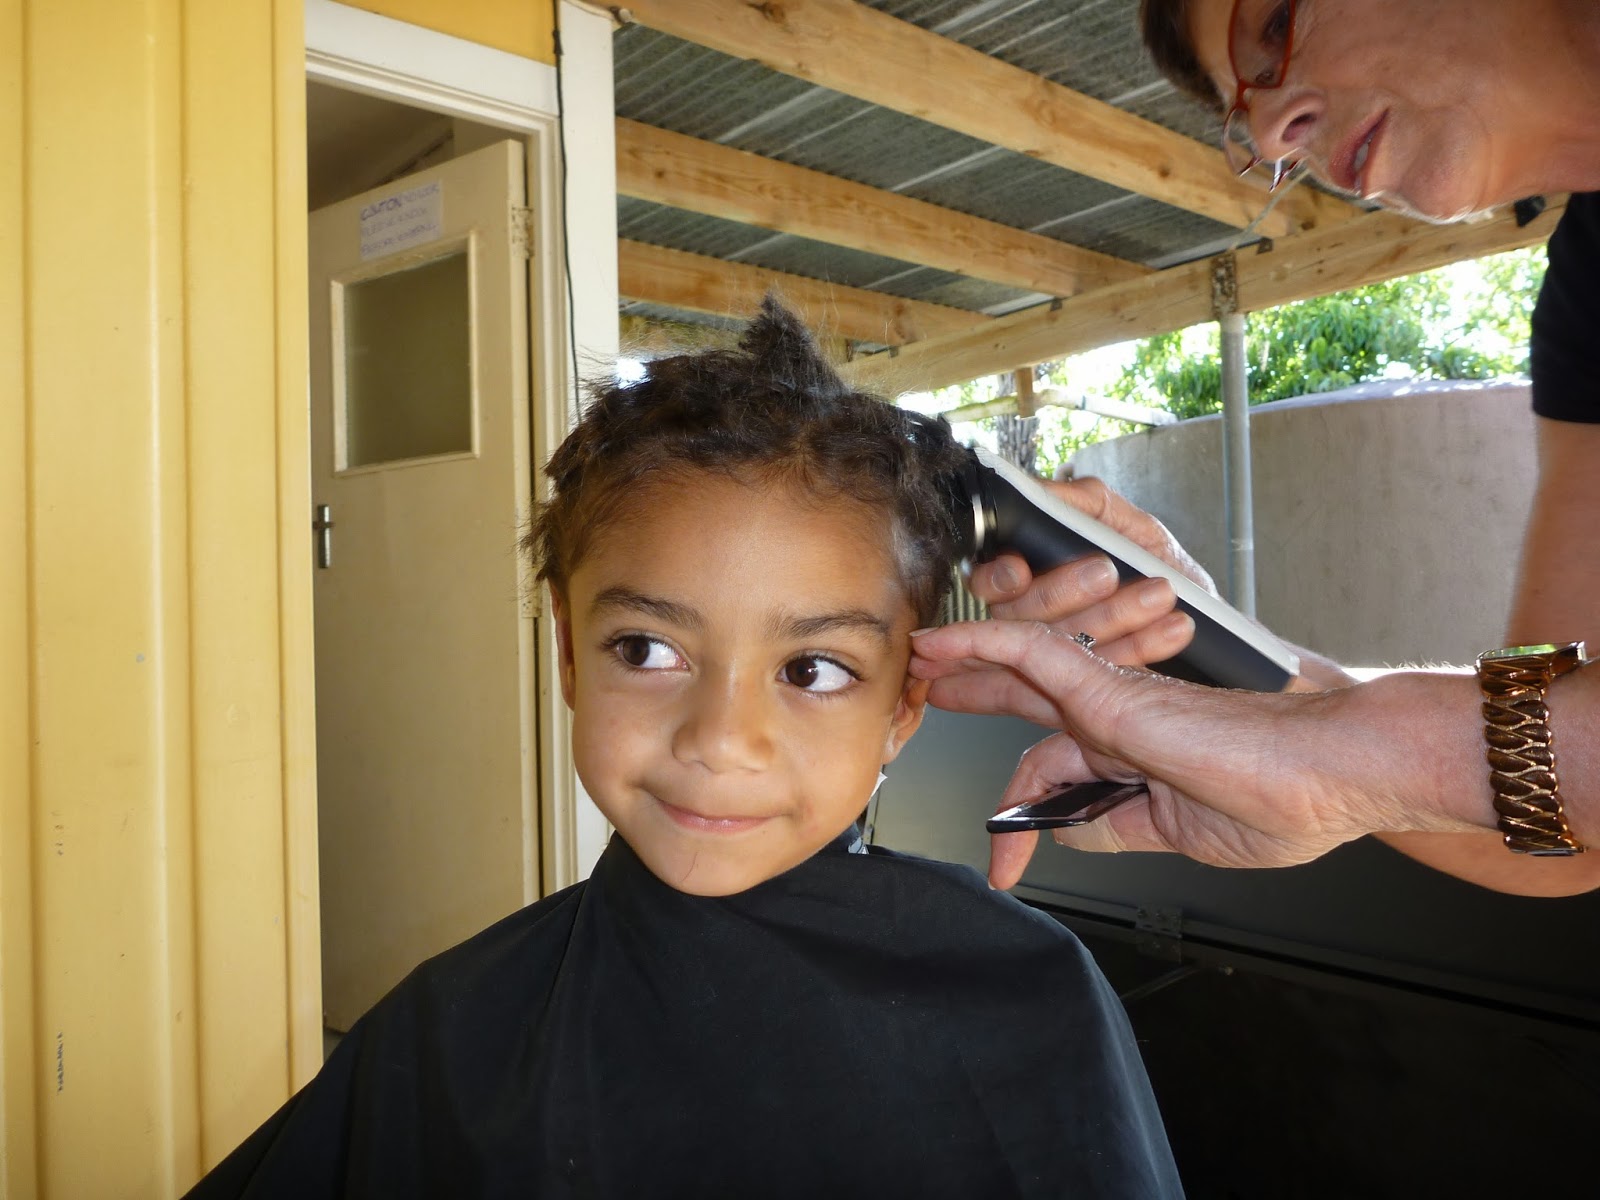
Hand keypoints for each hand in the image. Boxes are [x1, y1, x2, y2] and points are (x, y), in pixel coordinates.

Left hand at [910, 620, 1421, 887]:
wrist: (1339, 774)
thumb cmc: (1289, 800)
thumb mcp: (1180, 834)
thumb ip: (1114, 826)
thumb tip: (1061, 836)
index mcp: (1134, 756)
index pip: (1052, 775)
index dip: (1017, 817)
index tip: (1001, 868)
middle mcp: (1118, 717)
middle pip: (1024, 700)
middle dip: (969, 697)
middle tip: (920, 696)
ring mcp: (1114, 698)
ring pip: (1021, 666)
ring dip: (963, 662)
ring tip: (918, 660)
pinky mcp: (1115, 688)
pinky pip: (1035, 654)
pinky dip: (986, 646)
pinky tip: (948, 646)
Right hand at [952, 478, 1212, 718]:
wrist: (1201, 616)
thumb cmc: (1159, 569)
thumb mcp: (1131, 526)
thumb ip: (1086, 504)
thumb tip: (1039, 490)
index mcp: (1031, 576)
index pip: (989, 582)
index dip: (999, 577)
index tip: (1020, 571)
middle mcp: (1034, 620)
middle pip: (1020, 615)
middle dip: (1064, 591)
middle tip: (1106, 573)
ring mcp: (1061, 658)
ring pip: (1061, 645)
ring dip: (1112, 617)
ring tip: (1159, 595)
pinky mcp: (1095, 689)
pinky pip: (1105, 676)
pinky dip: (1144, 647)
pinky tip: (1172, 629)